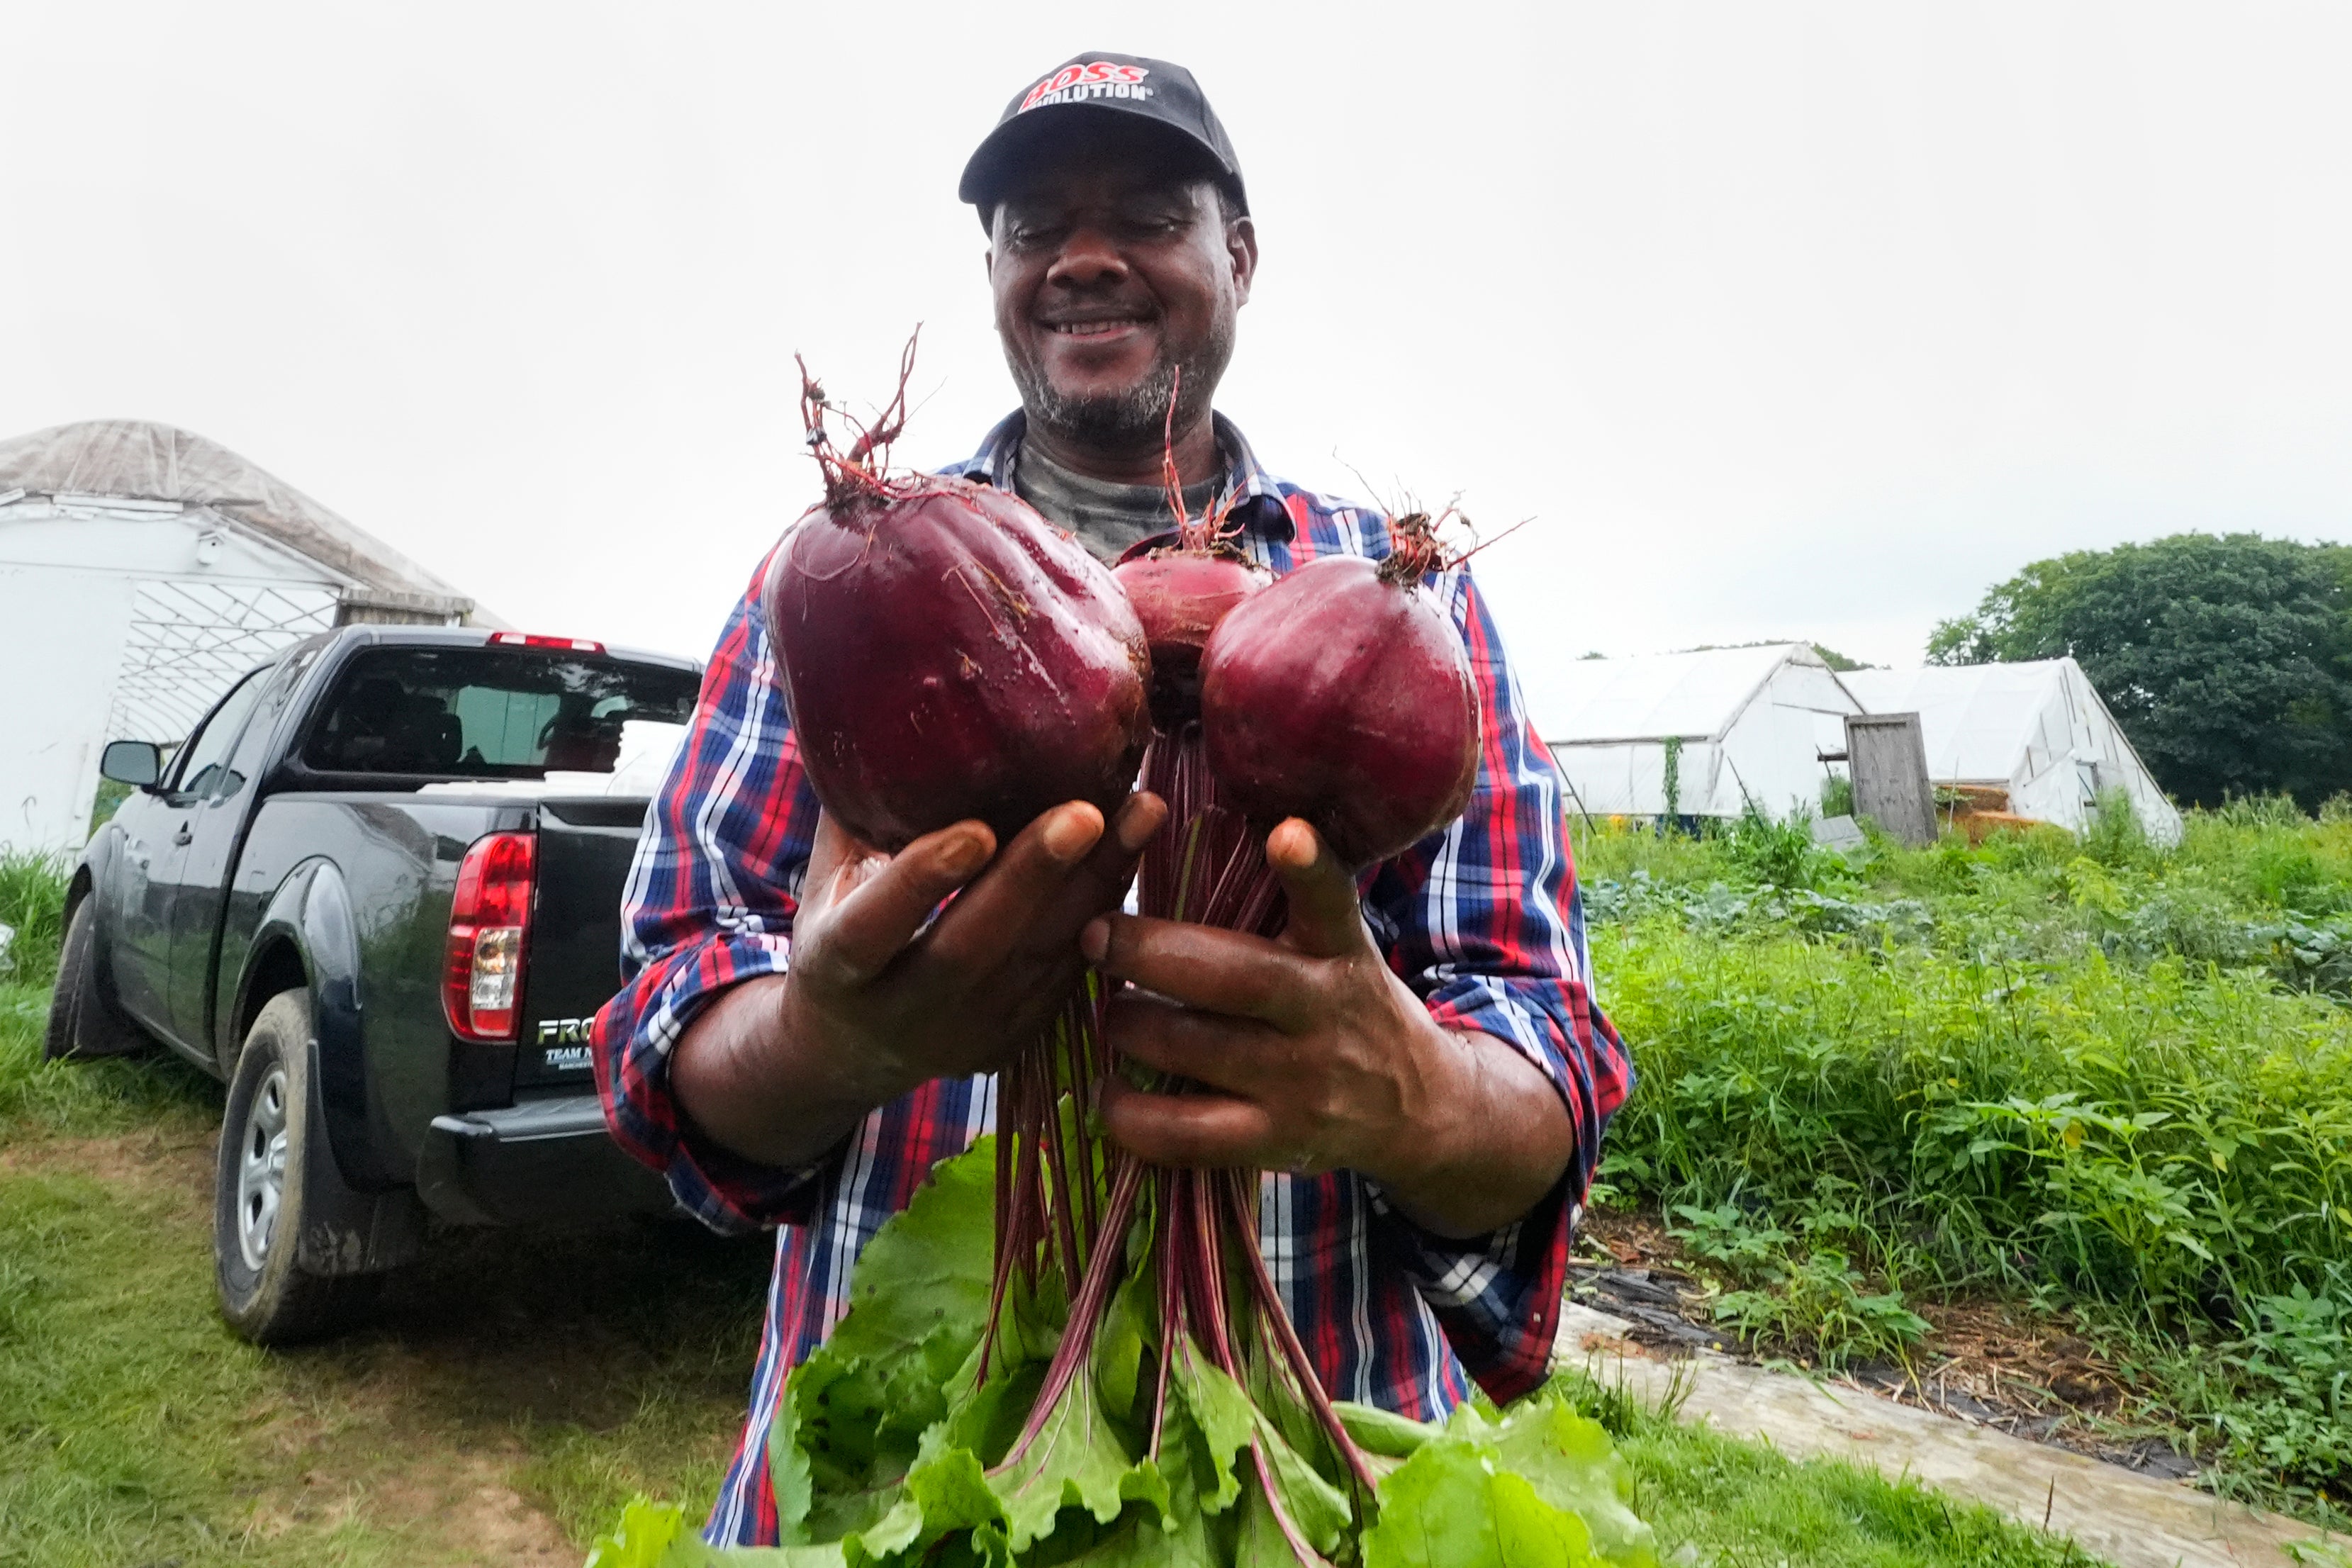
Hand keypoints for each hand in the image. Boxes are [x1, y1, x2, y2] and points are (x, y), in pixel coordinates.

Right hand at [672, 793, 1165, 1168]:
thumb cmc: (840, 924)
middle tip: (1086, 811)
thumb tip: (877, 696)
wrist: (849, 1048)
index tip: (974, 829)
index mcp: (837, 967)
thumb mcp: (827, 877)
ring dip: (1095, 881)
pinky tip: (1135, 843)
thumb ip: (858, 809)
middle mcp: (902, 1011)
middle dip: (1032, 878)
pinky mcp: (1016, 1039)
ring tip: (1143, 808)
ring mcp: (966, 1033)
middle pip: (972, 947)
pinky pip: (1070, 969)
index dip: (923, 882)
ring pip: (1039, 958)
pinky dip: (1104, 903)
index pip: (874, 928)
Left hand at [1084, 818, 1574, 1237]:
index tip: (1285, 832)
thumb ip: (1291, 905)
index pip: (1331, 901)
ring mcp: (1301, 1082)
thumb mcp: (1342, 948)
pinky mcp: (1275, 1140)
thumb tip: (1193, 828)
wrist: (1417, 1109)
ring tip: (1105, 1009)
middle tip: (1094, 934)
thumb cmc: (1348, 1006)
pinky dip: (1130, 1114)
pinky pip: (1184, 1133)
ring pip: (1191, 1047)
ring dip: (1128, 1024)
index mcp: (1342, 951)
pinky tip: (1107, 1092)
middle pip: (1232, 977)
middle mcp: (1325, 1013)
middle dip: (1149, 952)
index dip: (1308, 867)